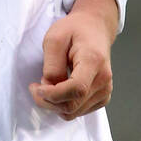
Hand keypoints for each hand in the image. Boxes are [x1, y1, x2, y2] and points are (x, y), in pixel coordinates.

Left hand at [29, 3, 114, 121]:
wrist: (95, 28)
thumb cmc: (75, 30)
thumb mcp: (54, 39)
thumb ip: (51, 66)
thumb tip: (49, 87)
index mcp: (94, 61)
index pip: (76, 89)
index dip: (53, 94)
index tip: (36, 87)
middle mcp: (104, 79)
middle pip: (73, 105)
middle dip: (48, 101)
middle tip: (35, 87)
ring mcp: (105, 90)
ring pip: (74, 112)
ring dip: (54, 104)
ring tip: (46, 87)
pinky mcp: (102, 97)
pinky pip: (79, 111)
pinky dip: (64, 105)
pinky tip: (59, 90)